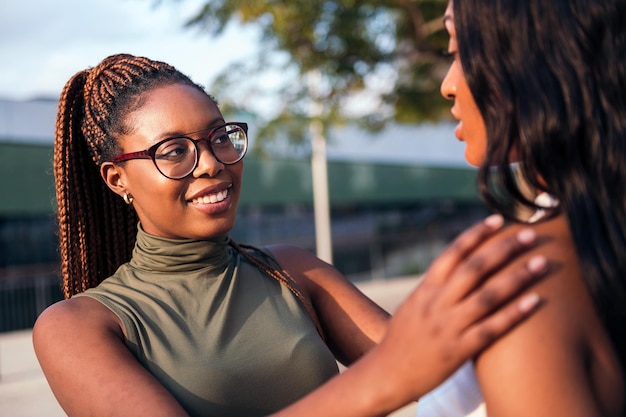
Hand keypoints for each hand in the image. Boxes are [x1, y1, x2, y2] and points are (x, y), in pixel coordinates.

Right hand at [372, 214, 546, 404]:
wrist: (387, 373)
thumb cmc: (401, 338)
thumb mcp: (413, 305)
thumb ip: (435, 288)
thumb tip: (457, 269)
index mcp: (425, 289)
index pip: (452, 253)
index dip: (476, 234)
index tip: (498, 220)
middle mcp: (437, 303)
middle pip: (474, 268)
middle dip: (504, 248)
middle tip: (530, 235)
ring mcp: (448, 326)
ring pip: (487, 296)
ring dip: (517, 276)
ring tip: (541, 262)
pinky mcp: (459, 351)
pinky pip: (491, 329)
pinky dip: (514, 313)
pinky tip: (535, 301)